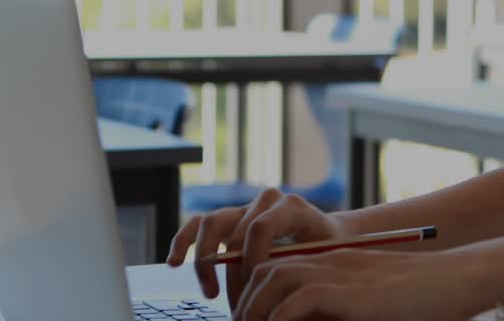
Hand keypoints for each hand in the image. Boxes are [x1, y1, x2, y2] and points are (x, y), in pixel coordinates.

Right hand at [166, 188, 348, 307]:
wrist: (330, 236)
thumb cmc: (328, 250)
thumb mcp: (321, 257)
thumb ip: (297, 268)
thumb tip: (273, 287)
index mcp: (291, 207)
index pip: (259, 228)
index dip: (251, 259)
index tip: (255, 286)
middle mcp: (266, 202)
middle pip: (234, 232)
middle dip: (232, 273)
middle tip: (238, 302)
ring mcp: (245, 208)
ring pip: (211, 225)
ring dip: (205, 262)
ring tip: (210, 292)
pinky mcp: (230, 218)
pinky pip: (199, 224)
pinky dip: (184, 242)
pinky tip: (174, 262)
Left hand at [231, 248, 494, 320]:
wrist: (459, 280)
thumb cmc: (424, 297)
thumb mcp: (371, 302)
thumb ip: (337, 309)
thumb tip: (306, 317)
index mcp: (335, 261)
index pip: (276, 267)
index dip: (254, 293)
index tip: (249, 318)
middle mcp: (332, 261)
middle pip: (266, 270)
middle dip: (246, 302)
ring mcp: (341, 273)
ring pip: (273, 281)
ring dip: (254, 310)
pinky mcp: (352, 294)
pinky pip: (298, 302)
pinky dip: (278, 320)